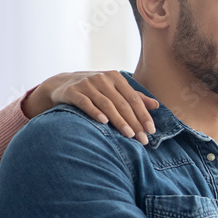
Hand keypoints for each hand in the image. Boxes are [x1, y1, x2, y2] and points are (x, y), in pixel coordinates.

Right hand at [25, 71, 158, 143]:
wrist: (61, 83)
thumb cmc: (94, 89)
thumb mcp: (114, 89)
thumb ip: (134, 97)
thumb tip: (156, 105)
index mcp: (116, 77)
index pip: (133, 99)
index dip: (143, 115)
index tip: (151, 131)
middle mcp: (102, 78)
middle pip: (122, 103)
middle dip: (134, 122)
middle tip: (142, 139)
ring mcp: (87, 84)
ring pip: (107, 104)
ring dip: (119, 121)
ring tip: (129, 135)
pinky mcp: (73, 91)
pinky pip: (86, 103)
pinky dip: (95, 112)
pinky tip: (104, 122)